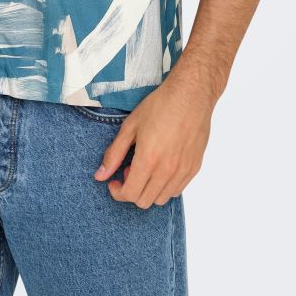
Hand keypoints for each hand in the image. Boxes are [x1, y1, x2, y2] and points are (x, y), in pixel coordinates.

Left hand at [93, 70, 213, 209]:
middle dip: (131, 190)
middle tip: (129, 169)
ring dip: (149, 189)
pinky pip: (177, 190)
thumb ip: (114, 153)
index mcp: (149, 160)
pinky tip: (161, 166)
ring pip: (161, 199)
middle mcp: (167, 170)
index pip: (130, 194)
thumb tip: (100, 175)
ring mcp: (183, 171)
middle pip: (144, 201)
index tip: (114, 181)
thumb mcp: (130, 126)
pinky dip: (165, 185)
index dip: (117, 192)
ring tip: (146, 166)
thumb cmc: (160, 106)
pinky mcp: (194, 168)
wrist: (190, 95)